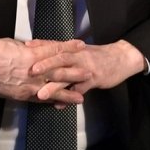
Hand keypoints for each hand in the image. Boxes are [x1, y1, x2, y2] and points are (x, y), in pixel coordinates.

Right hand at [0, 38, 87, 105]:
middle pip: (59, 71)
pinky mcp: (21, 95)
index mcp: (32, 54)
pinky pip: (39, 99)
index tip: (81, 45)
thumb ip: (28, 48)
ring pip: (52, 89)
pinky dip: (50, 101)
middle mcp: (34, 70)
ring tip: (81, 96)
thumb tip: (37, 47)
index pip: (55, 50)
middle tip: (89, 73)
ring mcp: (28, 84)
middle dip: (75, 73)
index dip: (69, 47)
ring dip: (68, 93)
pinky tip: (59, 104)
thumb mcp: (13, 44)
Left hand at [29, 39, 146, 105]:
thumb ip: (66, 55)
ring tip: (41, 94)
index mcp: (74, 48)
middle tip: (31, 71)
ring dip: (54, 85)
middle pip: (60, 58)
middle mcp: (79, 56)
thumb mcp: (82, 51)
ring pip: (68, 75)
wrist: (122, 57)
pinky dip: (70, 97)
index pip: (55, 45)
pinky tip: (60, 105)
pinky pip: (80, 89)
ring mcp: (86, 68)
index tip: (26, 47)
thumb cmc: (100, 55)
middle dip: (45, 64)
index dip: (41, 45)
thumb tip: (47, 58)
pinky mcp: (95, 78)